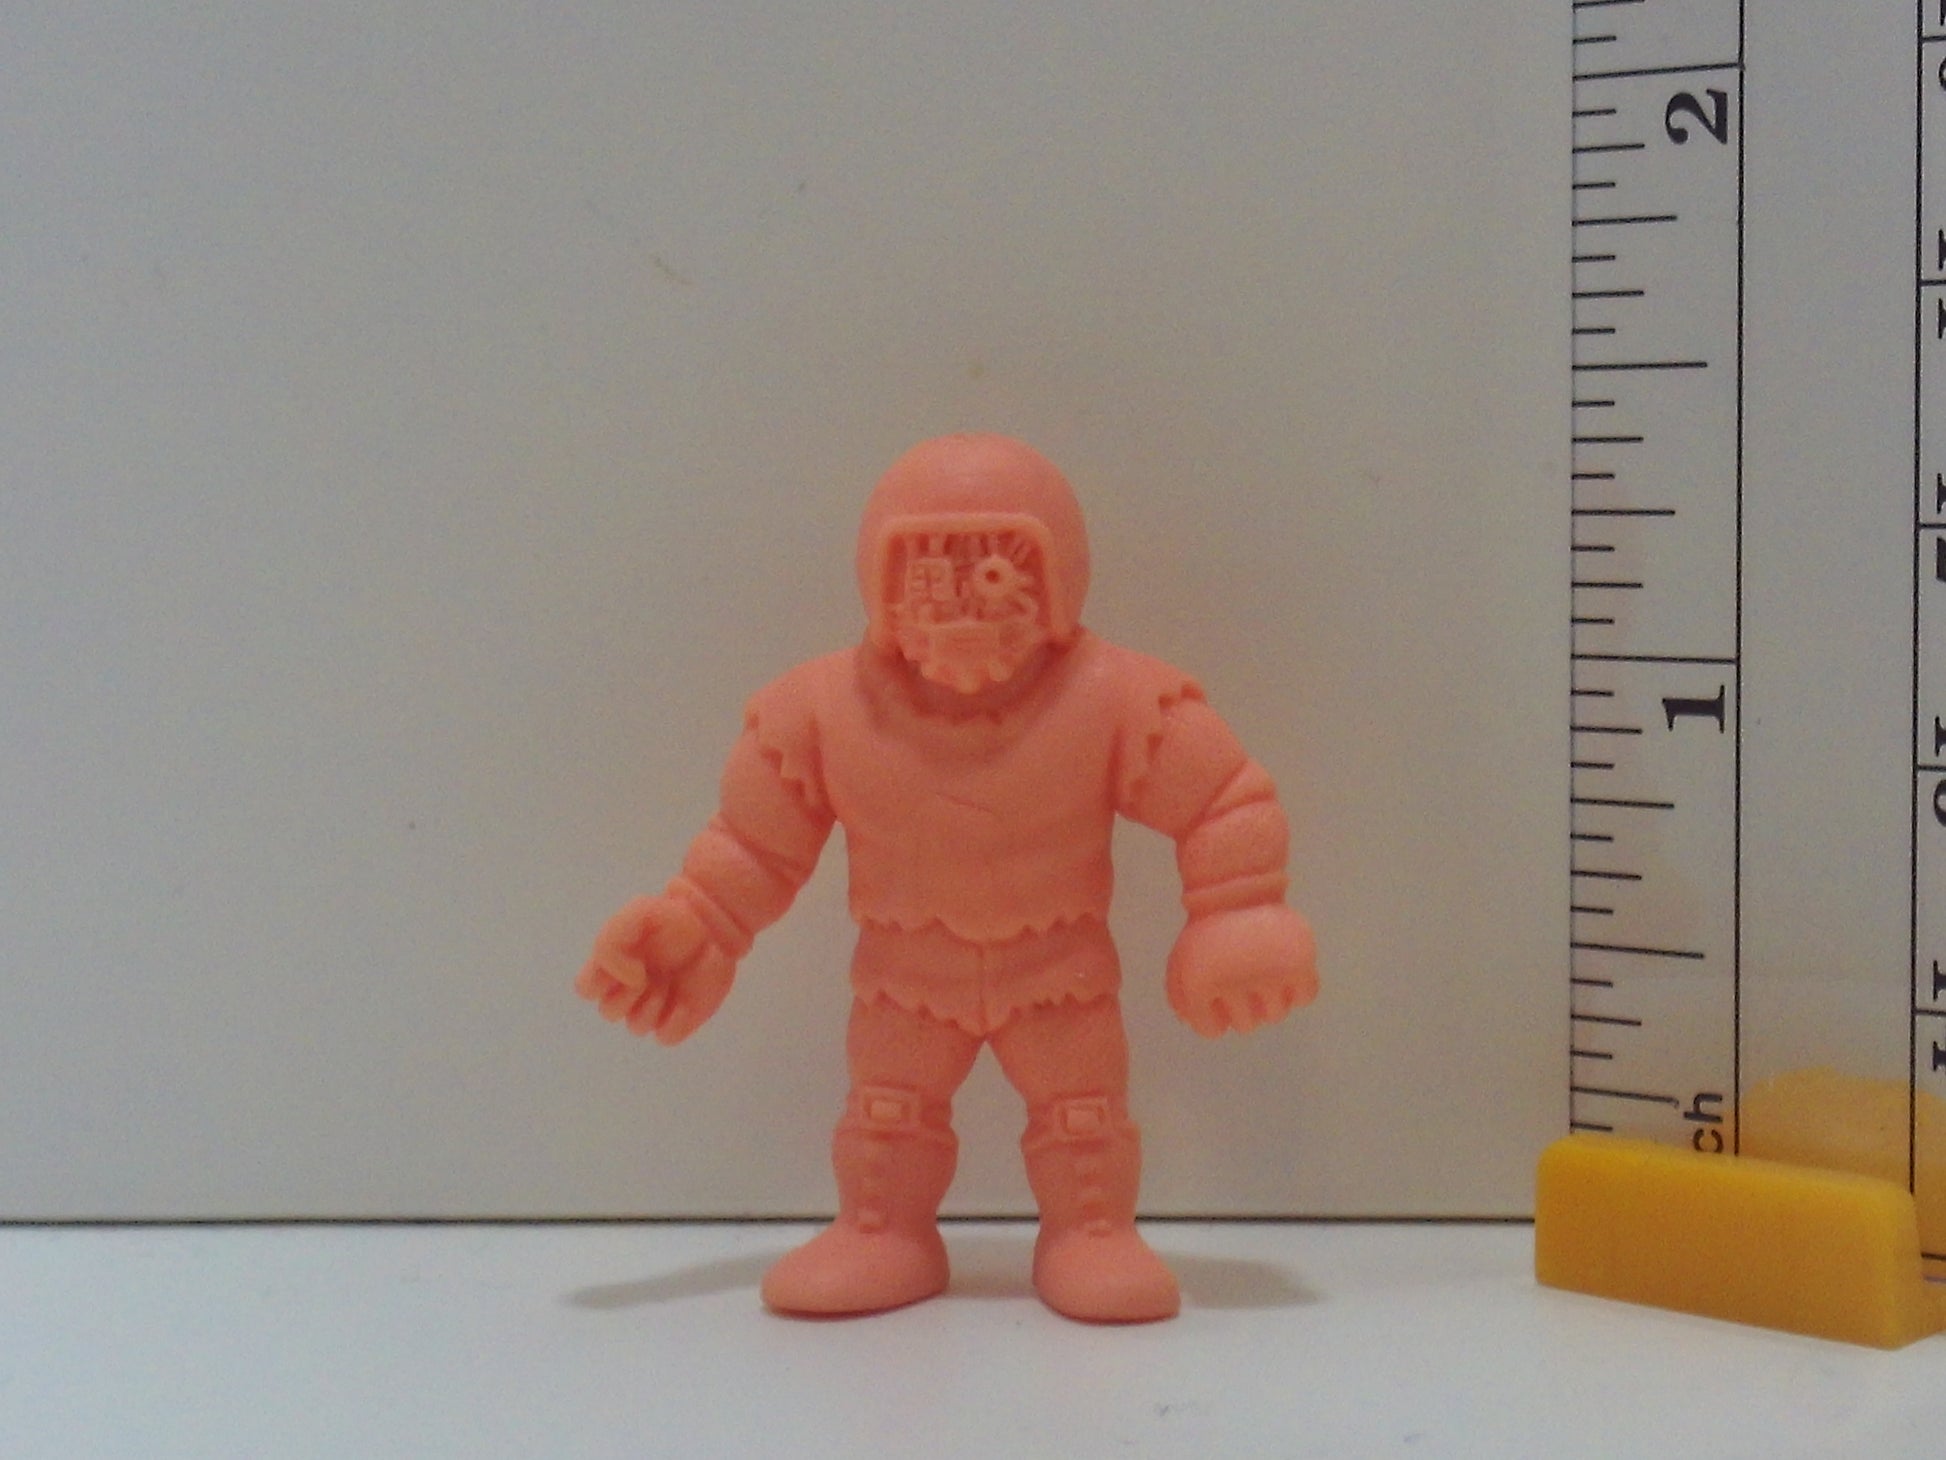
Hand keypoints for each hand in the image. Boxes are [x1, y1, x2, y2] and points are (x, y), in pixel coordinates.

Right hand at [574, 894, 736, 1044]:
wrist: (713, 925)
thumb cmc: (671, 918)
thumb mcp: (637, 913)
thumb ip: (613, 943)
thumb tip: (626, 979)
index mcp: (613, 967)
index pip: (587, 989)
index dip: (600, 981)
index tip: (625, 964)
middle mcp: (629, 991)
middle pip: (609, 1012)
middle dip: (628, 994)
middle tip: (649, 973)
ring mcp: (653, 1007)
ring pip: (636, 1026)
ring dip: (652, 1005)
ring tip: (669, 981)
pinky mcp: (678, 1019)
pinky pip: (665, 1037)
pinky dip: (674, 1022)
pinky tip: (684, 1002)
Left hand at [1165, 903, 1317, 1037]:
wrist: (1235, 889)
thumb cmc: (1207, 931)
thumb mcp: (1182, 963)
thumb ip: (1181, 1000)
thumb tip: (1193, 1026)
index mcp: (1199, 985)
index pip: (1212, 1031)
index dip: (1215, 1016)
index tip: (1218, 994)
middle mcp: (1234, 984)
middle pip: (1246, 1026)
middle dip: (1243, 1007)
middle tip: (1242, 979)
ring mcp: (1268, 974)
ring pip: (1275, 1015)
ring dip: (1270, 1000)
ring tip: (1264, 973)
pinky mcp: (1298, 963)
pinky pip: (1305, 996)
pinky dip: (1298, 989)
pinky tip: (1286, 972)